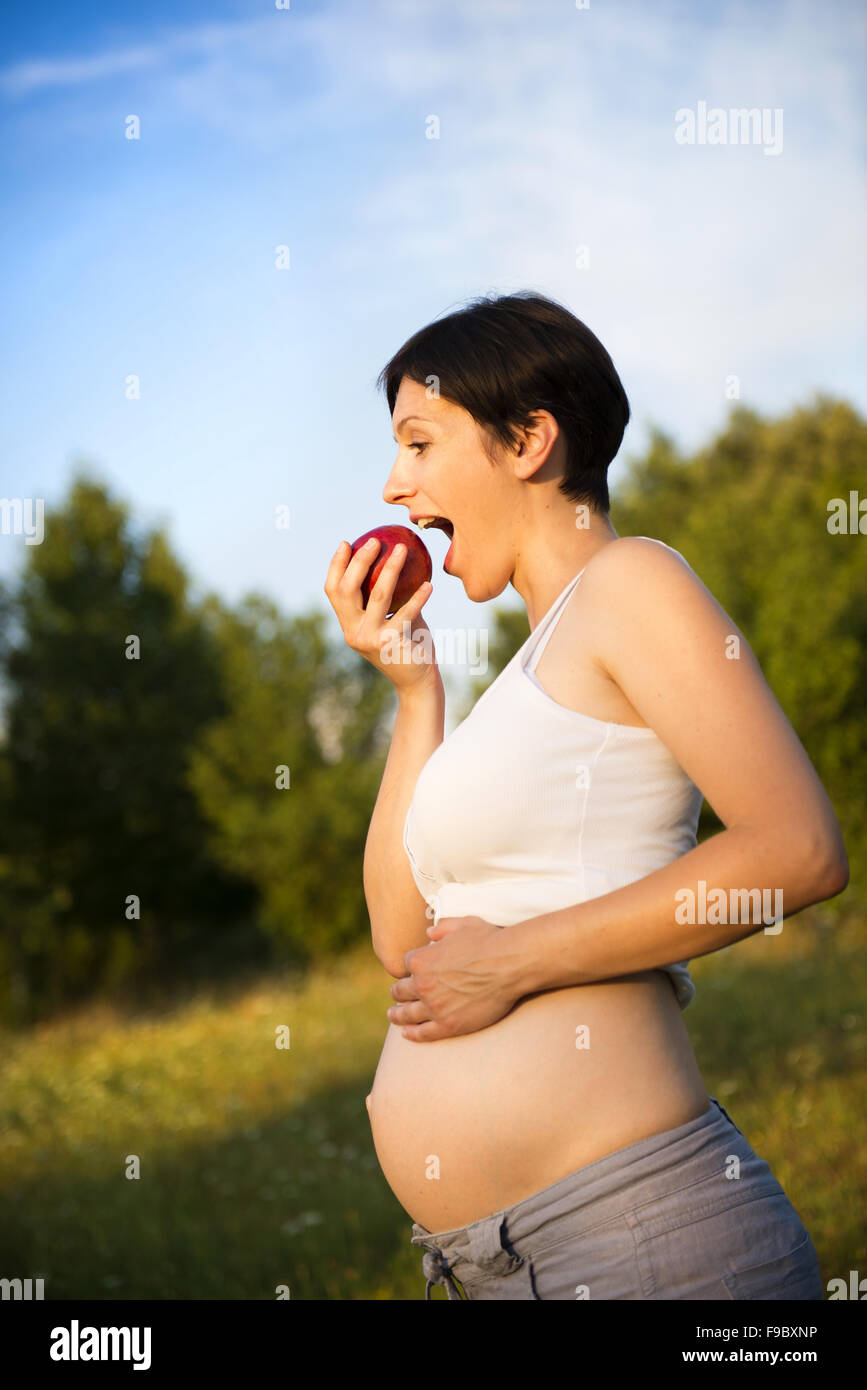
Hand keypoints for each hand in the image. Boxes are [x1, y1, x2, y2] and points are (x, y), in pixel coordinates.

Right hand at [323, 538, 439, 694]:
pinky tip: (429, 585)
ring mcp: (369, 639)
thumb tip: (396, 558)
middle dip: (359, 561)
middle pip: (347, 589)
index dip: (336, 565)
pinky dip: (419, 598)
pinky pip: (406, 613)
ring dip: (391, 569)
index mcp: (348, 625)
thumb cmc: (408, 645)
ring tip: (403, 549)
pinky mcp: (389, 644)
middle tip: (375, 541)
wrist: (417, 681)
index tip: (346, 542)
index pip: (333, 591)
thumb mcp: (393, 619)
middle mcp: (353, 632)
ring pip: (377, 595)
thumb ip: (390, 597)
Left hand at [387, 915, 520, 1041]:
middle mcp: (422, 984)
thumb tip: (429, 933)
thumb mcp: (462, 924)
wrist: (509, 965)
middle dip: (398, 992)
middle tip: (397, 996)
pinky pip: (423, 1033)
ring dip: (397, 1014)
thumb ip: (442, 927)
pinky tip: (406, 1033)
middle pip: (400, 991)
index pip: (406, 965)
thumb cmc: (488, 941)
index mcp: (421, 960)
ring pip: (407, 1014)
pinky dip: (412, 1033)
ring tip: (394, 1015)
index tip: (413, 972)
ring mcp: (434, 1007)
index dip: (411, 967)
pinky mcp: (448, 1025)